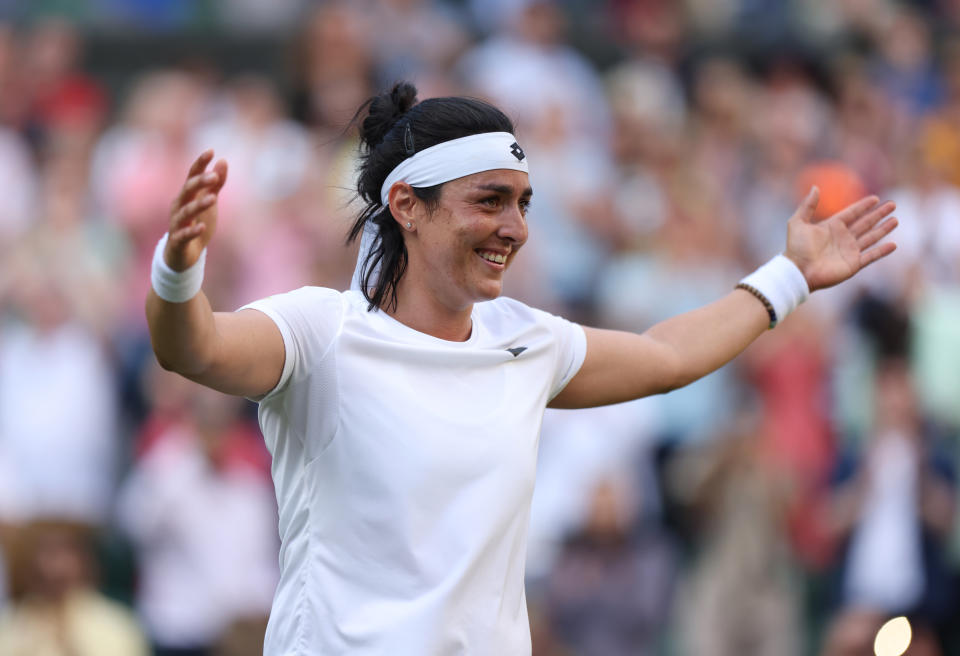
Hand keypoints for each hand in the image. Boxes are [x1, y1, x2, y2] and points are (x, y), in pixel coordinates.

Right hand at [164, 150, 227, 270]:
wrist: (184, 256)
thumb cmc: (197, 224)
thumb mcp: (209, 202)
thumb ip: (216, 184)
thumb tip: (223, 161)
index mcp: (187, 196)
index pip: (192, 175)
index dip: (200, 163)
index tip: (211, 151)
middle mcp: (179, 206)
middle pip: (187, 190)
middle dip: (199, 182)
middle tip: (214, 176)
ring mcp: (177, 224)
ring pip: (186, 212)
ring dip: (198, 205)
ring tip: (213, 199)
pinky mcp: (178, 241)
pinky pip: (183, 235)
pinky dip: (192, 231)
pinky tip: (203, 227)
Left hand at [784, 187, 897, 291]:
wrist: (798, 271)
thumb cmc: (796, 248)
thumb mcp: (798, 222)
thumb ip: (807, 205)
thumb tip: (815, 187)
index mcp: (831, 226)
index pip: (852, 213)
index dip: (863, 206)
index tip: (876, 198)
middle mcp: (842, 238)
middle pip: (865, 223)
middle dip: (878, 214)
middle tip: (892, 204)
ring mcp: (849, 251)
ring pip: (871, 237)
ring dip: (883, 229)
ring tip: (895, 220)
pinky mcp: (853, 264)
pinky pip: (871, 256)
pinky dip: (882, 251)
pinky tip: (894, 244)